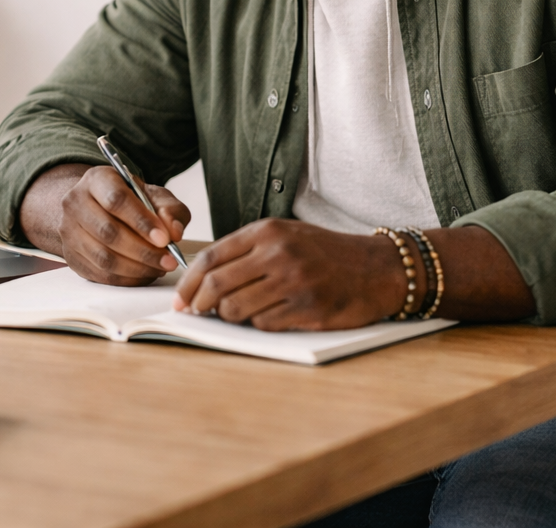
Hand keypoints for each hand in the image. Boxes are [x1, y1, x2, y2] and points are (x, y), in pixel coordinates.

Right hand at [18, 163, 190, 285]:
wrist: (98, 208)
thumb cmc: (131, 201)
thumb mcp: (154, 196)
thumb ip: (170, 210)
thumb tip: (174, 232)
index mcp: (97, 180)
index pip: (116, 200)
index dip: (141, 222)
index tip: (165, 239)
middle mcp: (76, 203)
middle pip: (108, 232)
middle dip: (143, 251)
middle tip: (169, 260)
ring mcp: (69, 231)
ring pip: (103, 257)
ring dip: (137, 268)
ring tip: (160, 267)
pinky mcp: (71, 256)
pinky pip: (100, 274)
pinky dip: (127, 279)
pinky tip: (145, 274)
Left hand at [172, 219, 405, 329]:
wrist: (376, 268)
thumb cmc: (324, 253)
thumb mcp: (285, 235)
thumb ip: (246, 250)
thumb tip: (202, 279)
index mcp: (267, 232)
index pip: (211, 258)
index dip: (188, 283)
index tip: (180, 299)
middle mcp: (277, 254)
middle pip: (216, 286)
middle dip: (199, 304)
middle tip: (196, 313)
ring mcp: (292, 282)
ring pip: (236, 310)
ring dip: (230, 317)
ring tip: (241, 312)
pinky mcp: (307, 309)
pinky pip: (263, 324)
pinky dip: (260, 324)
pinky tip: (273, 314)